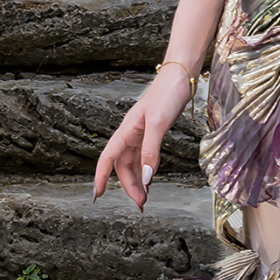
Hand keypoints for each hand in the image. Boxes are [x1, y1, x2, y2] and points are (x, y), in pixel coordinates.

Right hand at [92, 64, 193, 211]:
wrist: (182, 76)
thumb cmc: (167, 94)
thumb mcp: (158, 123)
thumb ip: (151, 151)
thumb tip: (145, 177)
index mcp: (127, 130)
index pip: (108, 158)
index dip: (101, 177)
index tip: (98, 195)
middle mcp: (131, 133)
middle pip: (122, 165)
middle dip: (128, 185)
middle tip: (139, 203)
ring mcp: (142, 132)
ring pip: (133, 162)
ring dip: (137, 180)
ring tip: (145, 196)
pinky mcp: (153, 131)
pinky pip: (144, 155)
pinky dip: (146, 169)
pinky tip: (150, 177)